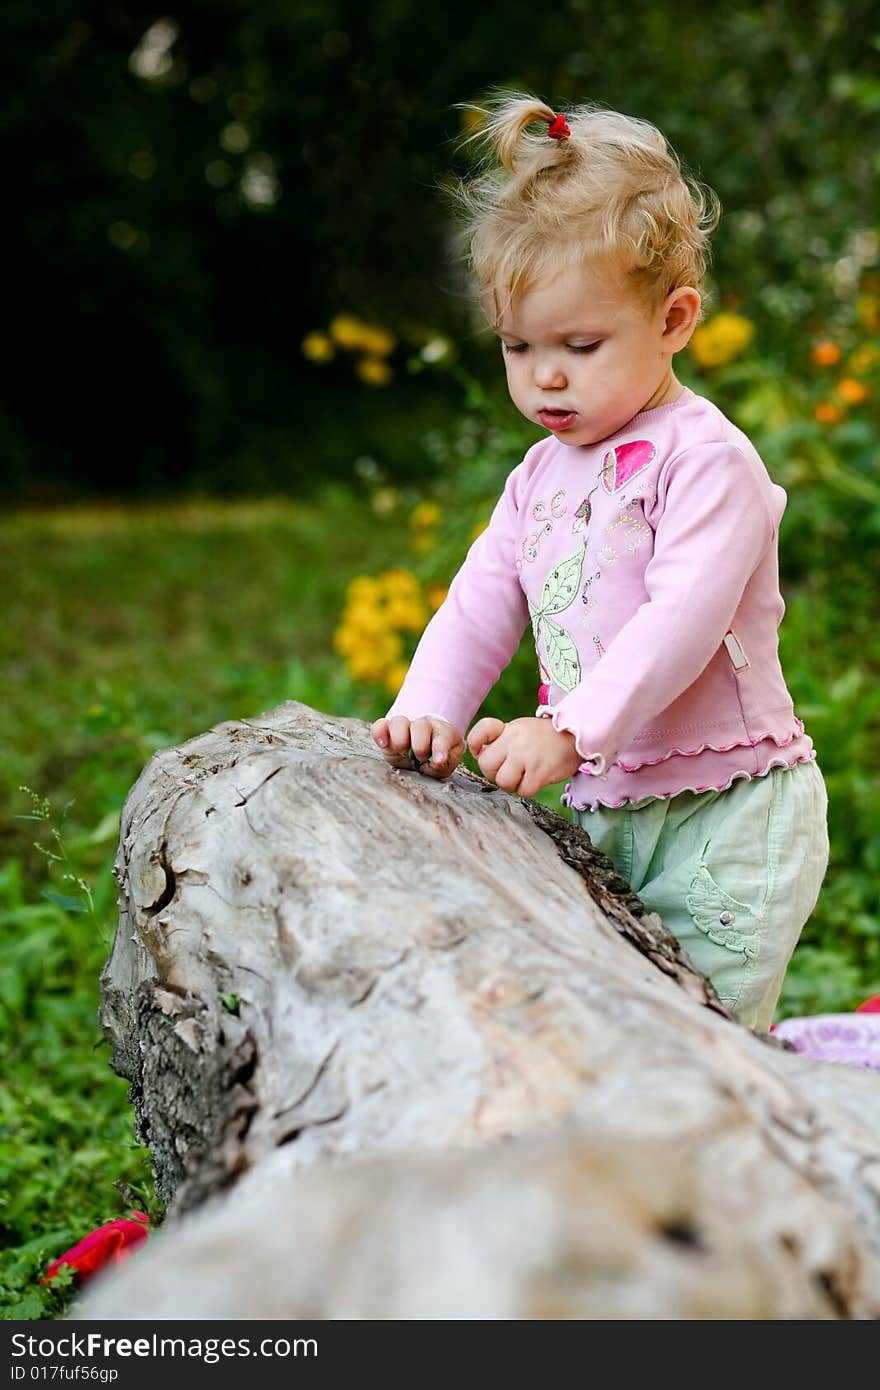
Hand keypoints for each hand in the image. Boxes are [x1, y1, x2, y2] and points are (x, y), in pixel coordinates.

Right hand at [370, 714, 464, 779]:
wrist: (423, 754)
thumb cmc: (435, 758)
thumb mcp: (445, 765)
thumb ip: (443, 765)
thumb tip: (436, 762)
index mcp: (443, 732)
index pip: (443, 735)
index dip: (440, 748)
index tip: (439, 761)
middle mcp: (423, 725)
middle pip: (420, 726)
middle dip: (420, 746)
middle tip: (420, 758)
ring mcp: (404, 727)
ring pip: (399, 722)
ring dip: (400, 739)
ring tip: (403, 752)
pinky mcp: (387, 733)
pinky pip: (380, 726)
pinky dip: (379, 733)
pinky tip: (384, 745)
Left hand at [467, 715, 582, 797]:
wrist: (576, 737)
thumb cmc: (544, 737)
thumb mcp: (520, 729)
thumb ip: (499, 740)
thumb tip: (478, 754)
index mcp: (509, 729)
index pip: (479, 733)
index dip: (475, 745)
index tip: (480, 751)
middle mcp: (515, 741)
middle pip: (486, 765)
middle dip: (494, 773)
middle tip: (509, 770)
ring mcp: (526, 756)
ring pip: (503, 782)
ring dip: (512, 784)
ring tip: (524, 776)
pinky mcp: (540, 772)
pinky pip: (523, 791)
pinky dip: (528, 790)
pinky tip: (536, 780)